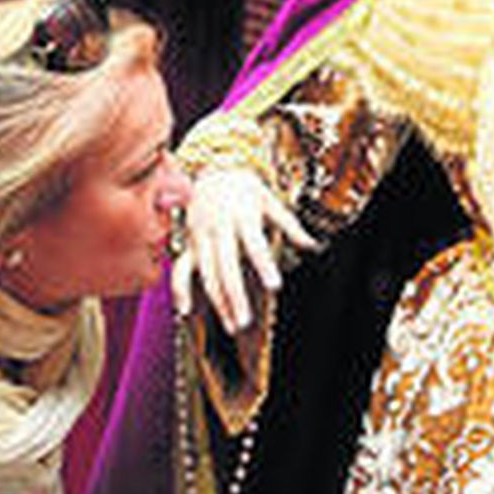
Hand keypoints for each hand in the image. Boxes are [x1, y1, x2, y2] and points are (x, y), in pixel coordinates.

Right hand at [173, 167, 315, 331]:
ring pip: (206, 274)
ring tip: (232, 325)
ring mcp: (201, 237)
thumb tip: (314, 245)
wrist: (211, 168)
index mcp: (241, 215)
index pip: (254, 244)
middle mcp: (218, 228)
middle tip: (245, 321)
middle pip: (225, 267)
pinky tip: (185, 311)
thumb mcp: (269, 199)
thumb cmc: (245, 187)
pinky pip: (181, 269)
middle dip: (235, 296)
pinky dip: (179, 289)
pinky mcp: (189, 243)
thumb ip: (290, 224)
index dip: (263, 264)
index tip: (274, 286)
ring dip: (217, 301)